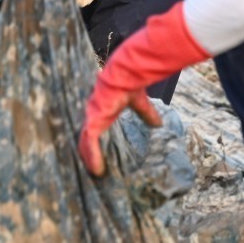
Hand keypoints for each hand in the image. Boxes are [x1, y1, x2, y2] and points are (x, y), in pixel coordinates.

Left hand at [78, 1, 209, 175]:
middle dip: (87, 154)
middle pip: (85, 137)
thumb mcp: (139, 102)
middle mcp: (95, 113)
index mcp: (103, 110)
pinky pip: (89, 138)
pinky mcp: (96, 116)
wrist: (130, 69)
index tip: (98, 160)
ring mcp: (94, 114)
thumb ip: (146, 113)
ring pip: (84, 141)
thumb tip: (158, 125)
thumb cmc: (133, 81)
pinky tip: (95, 167)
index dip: (92, 145)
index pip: (93, 130)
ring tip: (95, 173)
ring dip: (88, 157)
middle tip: (94, 171)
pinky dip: (91, 153)